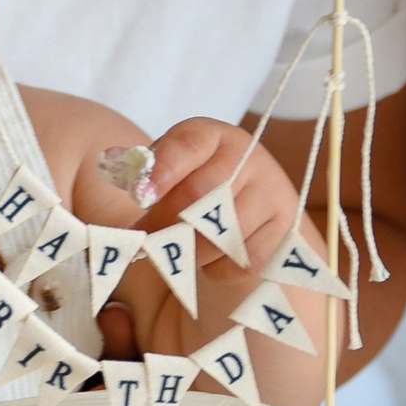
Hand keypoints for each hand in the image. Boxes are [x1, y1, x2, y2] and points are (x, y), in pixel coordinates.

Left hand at [141, 118, 297, 263]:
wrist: (255, 211)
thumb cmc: (197, 191)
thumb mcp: (171, 171)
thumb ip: (145, 172)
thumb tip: (121, 169)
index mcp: (212, 136)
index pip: (187, 144)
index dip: (162, 170)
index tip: (140, 197)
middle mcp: (247, 156)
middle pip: (200, 194)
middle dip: (164, 224)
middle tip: (143, 243)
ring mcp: (271, 192)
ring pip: (220, 233)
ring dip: (190, 251)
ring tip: (178, 252)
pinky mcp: (285, 229)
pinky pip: (243, 260)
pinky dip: (219, 269)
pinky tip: (210, 262)